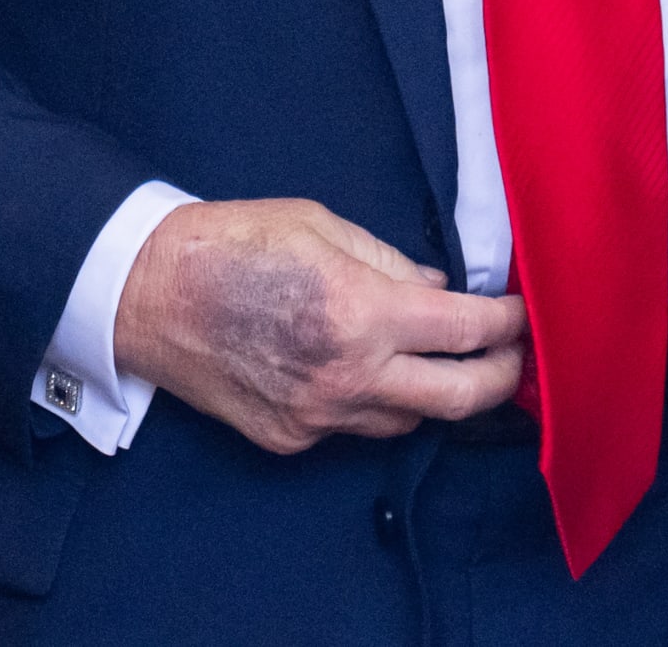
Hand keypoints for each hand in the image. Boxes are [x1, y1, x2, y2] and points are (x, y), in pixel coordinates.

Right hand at [114, 198, 525, 453]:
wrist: (147, 292)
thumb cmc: (232, 244)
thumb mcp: (323, 228)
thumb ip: (393, 266)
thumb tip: (438, 293)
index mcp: (361, 312)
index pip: (465, 332)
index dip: (507, 324)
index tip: (520, 316)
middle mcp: (348, 376)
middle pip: (458, 399)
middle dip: (499, 379)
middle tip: (511, 359)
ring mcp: (318, 416)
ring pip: (408, 421)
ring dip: (432, 392)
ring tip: (430, 360)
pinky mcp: (289, 438)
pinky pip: (355, 428)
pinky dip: (372, 402)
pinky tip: (358, 372)